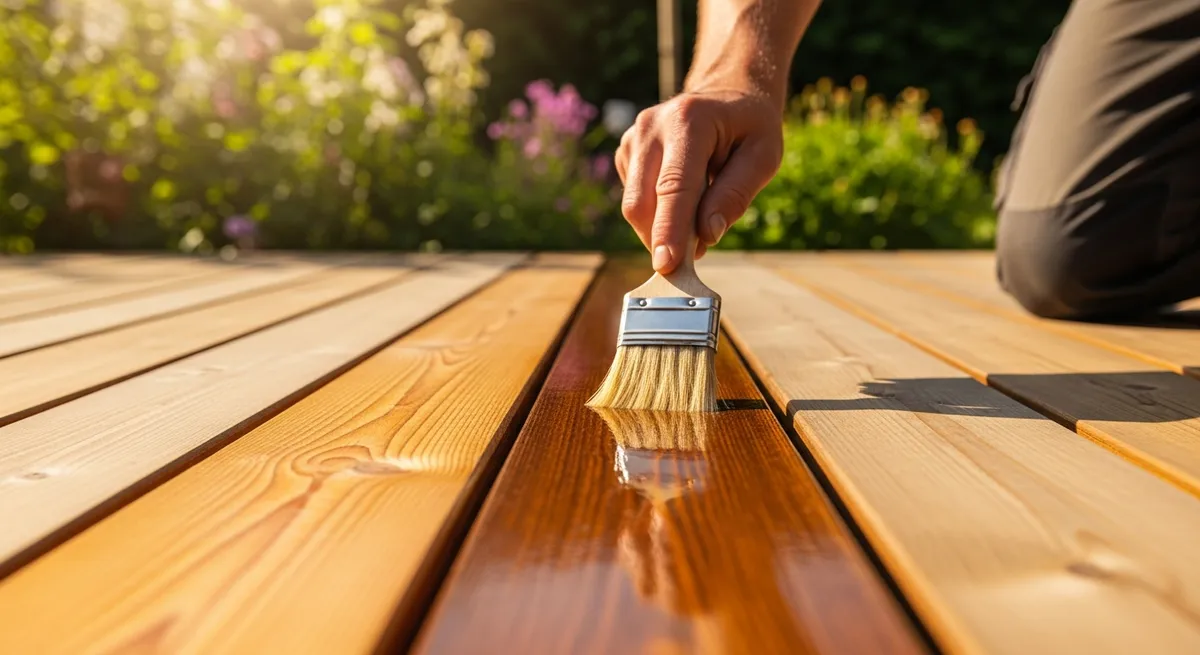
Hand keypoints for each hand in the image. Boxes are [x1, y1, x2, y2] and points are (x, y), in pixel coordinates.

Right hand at [615, 88, 783, 273]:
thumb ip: (736, 194)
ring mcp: (633, 138)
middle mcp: (652, 126)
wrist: (728, 94)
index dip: (669, 230)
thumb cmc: (749, 127)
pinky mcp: (626, 152)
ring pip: (635, 205)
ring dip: (662, 227)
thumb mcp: (764, 156)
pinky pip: (635, 199)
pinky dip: (657, 213)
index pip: (673, 187)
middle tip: (693, 256)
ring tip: (697, 215)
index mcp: (689, 120)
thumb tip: (707, 234)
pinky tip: (682, 198)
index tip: (667, 265)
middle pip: (642, 202)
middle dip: (663, 238)